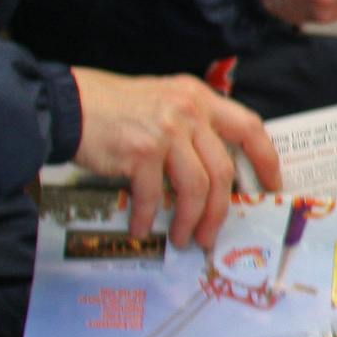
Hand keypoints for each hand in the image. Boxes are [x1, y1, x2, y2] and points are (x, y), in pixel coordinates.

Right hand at [70, 69, 281, 247]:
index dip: (266, 160)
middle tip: (211, 235)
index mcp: (201, 98)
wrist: (65, 103)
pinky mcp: (141, 151)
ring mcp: (166, 131)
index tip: (271, 186)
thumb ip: (193, 125)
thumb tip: (216, 170)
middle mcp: (189, 112)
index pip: (249, 128)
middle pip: (222, 171)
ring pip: (195, 188)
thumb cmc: (114, 107)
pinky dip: (148, 217)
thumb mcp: (165, 100)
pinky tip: (141, 229)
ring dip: (190, 220)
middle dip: (220, 211)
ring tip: (183, 238)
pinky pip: (153, 195)